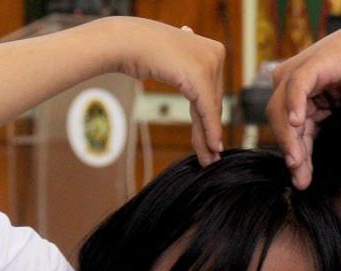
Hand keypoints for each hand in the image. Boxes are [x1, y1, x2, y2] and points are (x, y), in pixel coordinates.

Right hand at [114, 18, 225, 165]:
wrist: (125, 42)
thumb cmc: (141, 49)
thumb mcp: (173, 63)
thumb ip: (188, 71)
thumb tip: (195, 80)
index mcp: (213, 48)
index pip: (214, 91)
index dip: (212, 118)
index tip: (213, 141)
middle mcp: (215, 54)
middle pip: (213, 101)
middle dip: (209, 131)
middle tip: (211, 156)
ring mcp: (210, 63)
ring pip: (211, 109)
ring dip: (208, 137)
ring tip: (209, 158)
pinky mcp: (200, 76)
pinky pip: (207, 110)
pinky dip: (209, 130)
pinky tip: (212, 147)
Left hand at [266, 14, 340, 188]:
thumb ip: (324, 131)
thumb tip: (311, 169)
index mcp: (298, 97)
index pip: (289, 132)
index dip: (295, 158)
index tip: (302, 182)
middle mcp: (292, 84)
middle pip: (281, 124)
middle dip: (291, 153)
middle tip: (300, 178)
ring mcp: (300, 71)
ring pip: (283, 109)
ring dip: (290, 138)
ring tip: (296, 161)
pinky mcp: (313, 63)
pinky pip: (297, 86)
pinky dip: (294, 104)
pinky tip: (298, 123)